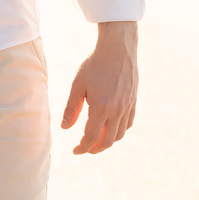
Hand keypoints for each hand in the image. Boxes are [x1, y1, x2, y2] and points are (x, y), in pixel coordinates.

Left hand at [61, 21, 137, 154]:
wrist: (118, 49)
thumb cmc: (94, 65)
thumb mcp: (78, 85)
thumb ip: (71, 108)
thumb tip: (65, 128)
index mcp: (101, 107)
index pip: (91, 137)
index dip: (82, 148)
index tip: (75, 151)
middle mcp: (117, 110)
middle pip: (107, 141)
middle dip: (95, 149)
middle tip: (85, 149)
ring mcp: (127, 107)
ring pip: (119, 134)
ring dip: (107, 141)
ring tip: (96, 140)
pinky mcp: (133, 102)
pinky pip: (128, 124)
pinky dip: (119, 131)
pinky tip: (110, 128)